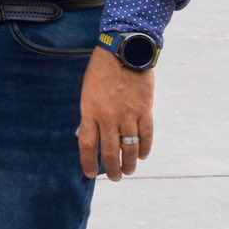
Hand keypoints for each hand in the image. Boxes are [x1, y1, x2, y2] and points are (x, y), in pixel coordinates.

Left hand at [77, 48, 155, 181]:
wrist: (124, 51)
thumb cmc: (101, 71)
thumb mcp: (86, 92)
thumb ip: (86, 116)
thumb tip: (81, 136)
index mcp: (90, 112)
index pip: (87, 146)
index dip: (88, 164)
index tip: (91, 174)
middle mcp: (109, 118)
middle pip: (110, 152)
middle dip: (112, 169)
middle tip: (115, 177)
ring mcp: (128, 115)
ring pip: (129, 148)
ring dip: (130, 163)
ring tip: (129, 171)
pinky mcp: (145, 111)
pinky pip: (146, 136)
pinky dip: (145, 149)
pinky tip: (142, 155)